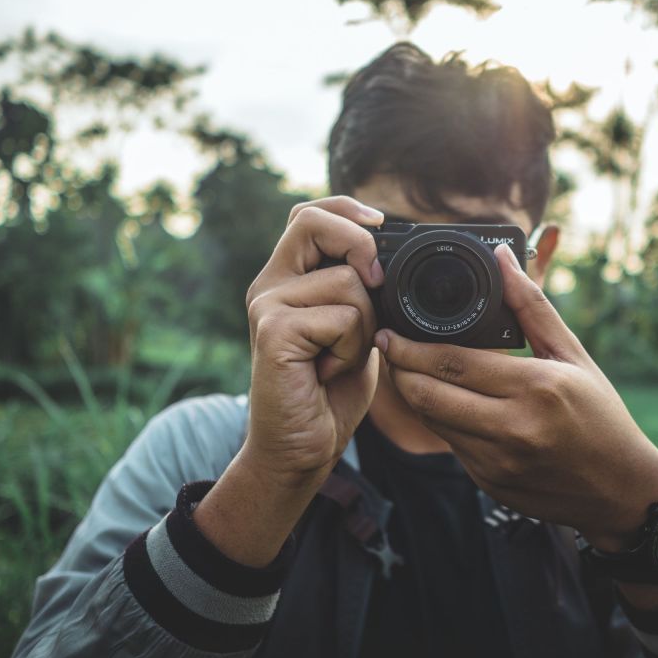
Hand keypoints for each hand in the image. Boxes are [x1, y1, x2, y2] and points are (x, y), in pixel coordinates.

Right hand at [241, 195, 385, 488]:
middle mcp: (269, 285)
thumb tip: (390, 256)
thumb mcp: (354, 328)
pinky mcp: (274, 331)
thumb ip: (361, 292)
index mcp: (287, 279)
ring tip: (340, 357)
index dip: (345, 209)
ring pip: (348, 281)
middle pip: (313, 222)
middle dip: (360, 246)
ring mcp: (267, 306)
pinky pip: (343, 317)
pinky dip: (352, 349)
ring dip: (366, 326)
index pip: (307, 214)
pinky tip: (328, 372)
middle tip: (375, 287)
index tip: (381, 222)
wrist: (301, 448)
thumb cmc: (330, 391)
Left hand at [377, 243, 657, 550]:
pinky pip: (450, 445)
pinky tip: (442, 401)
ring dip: (413, 394)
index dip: (411, 348)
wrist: (620, 491)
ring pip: (432, 422)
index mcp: (536, 388)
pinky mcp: (490, 483)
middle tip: (387, 347)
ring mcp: (498, 462)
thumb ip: (531, 305)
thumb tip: (502, 258)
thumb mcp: (573, 355)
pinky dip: (439, 420)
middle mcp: (514, 429)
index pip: (453, 363)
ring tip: (407, 369)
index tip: (390, 332)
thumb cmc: (600, 416)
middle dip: (399, 369)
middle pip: (429, 395)